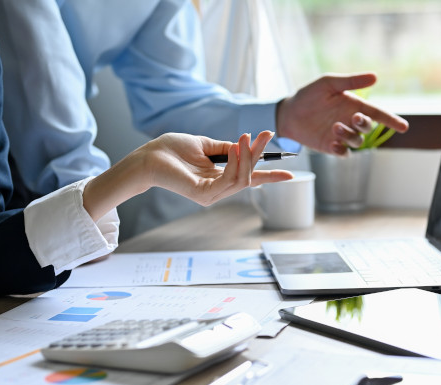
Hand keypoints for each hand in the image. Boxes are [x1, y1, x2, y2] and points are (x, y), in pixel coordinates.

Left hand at [83, 131, 292, 220]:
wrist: (149, 156)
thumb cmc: (171, 149)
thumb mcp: (205, 144)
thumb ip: (226, 147)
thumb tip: (245, 144)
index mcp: (218, 178)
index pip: (249, 179)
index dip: (270, 176)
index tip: (291, 173)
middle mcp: (217, 190)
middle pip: (250, 176)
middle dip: (260, 154)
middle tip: (266, 133)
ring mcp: (211, 195)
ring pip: (242, 179)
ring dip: (248, 157)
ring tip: (245, 137)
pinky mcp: (204, 195)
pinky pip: (230, 180)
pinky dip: (237, 163)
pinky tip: (236, 147)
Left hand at [276, 73, 408, 154]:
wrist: (289, 111)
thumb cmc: (309, 94)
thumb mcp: (329, 83)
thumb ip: (351, 81)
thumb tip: (375, 77)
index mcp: (354, 105)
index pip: (377, 114)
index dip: (391, 120)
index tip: (403, 127)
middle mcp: (350, 121)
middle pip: (368, 127)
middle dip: (365, 124)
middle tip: (354, 118)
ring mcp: (341, 135)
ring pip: (356, 141)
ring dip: (350, 135)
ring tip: (335, 126)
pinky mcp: (330, 146)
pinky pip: (343, 153)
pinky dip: (341, 150)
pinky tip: (334, 144)